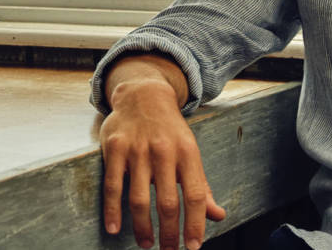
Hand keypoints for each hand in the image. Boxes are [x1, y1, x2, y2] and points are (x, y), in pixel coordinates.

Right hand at [99, 80, 225, 249]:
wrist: (144, 95)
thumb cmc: (170, 131)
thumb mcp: (191, 153)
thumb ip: (202, 186)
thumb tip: (218, 215)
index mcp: (188, 153)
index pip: (196, 194)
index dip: (196, 223)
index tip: (193, 246)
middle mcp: (165, 151)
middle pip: (168, 201)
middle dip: (170, 232)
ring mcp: (139, 150)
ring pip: (140, 198)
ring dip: (143, 227)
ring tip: (146, 244)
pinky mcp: (115, 148)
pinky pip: (113, 186)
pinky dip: (113, 210)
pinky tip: (114, 228)